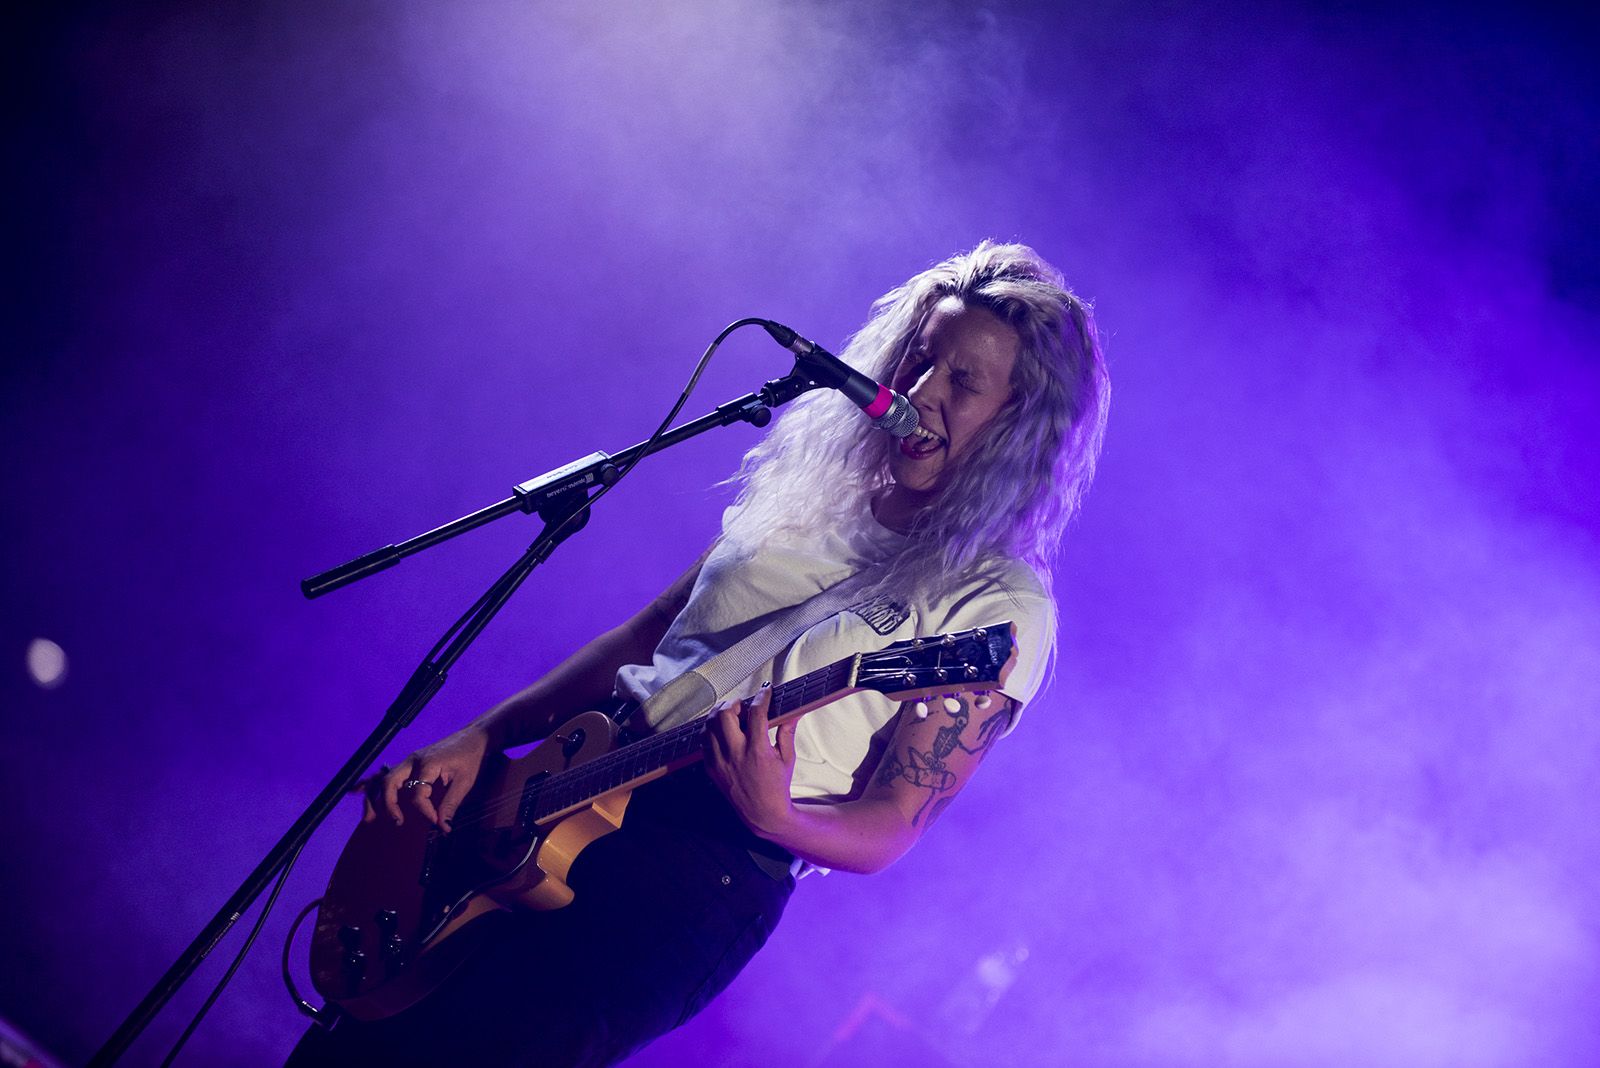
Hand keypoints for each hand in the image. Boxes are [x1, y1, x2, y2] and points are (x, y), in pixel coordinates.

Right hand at [366, 724, 492, 832]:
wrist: (474, 737)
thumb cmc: (470, 757)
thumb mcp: (465, 782)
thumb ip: (451, 804)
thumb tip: (443, 827)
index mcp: (428, 763)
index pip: (417, 794)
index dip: (425, 811)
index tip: (436, 822)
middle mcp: (414, 760)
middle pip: (390, 783)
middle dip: (389, 805)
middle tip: (398, 822)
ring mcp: (409, 760)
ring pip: (383, 778)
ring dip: (374, 798)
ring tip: (369, 818)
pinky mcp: (409, 763)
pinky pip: (386, 773)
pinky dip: (371, 784)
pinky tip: (356, 792)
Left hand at [703, 684, 797, 840]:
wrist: (762, 813)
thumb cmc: (777, 785)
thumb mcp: (787, 758)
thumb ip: (787, 731)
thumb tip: (794, 711)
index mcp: (758, 751)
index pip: (756, 713)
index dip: (762, 697)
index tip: (765, 690)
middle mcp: (737, 755)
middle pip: (724, 715)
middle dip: (733, 703)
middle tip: (742, 703)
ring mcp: (721, 762)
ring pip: (709, 726)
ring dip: (718, 714)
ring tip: (729, 712)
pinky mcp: (711, 768)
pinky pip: (703, 742)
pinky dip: (710, 730)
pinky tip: (720, 729)